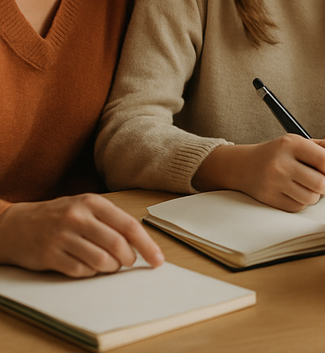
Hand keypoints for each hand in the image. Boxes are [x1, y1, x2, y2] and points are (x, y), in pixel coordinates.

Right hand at [0, 194, 163, 276]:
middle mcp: (78, 217)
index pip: (129, 226)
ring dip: (111, 268)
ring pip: (101, 260)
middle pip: (117, 244)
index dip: (147, 245)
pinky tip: (89, 267)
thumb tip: (140, 243)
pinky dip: (90, 273)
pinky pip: (80, 271)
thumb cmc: (59, 216)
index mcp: (93, 202)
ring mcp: (62, 236)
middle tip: (128, 262)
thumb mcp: (85, 207)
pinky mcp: (50, 255)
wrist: (16, 224)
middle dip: (129, 259)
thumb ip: (111, 221)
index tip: (157, 260)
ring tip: (110, 265)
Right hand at [195, 135, 324, 212]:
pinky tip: (295, 191)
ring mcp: (273, 182)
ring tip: (309, 185)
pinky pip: (298, 207)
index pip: (323, 159)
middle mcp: (281, 162)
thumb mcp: (301, 143)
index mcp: (291, 144)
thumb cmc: (280, 153)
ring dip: (315, 195)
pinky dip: (302, 202)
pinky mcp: (269, 198)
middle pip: (320, 183)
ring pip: (311, 198)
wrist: (244, 165)